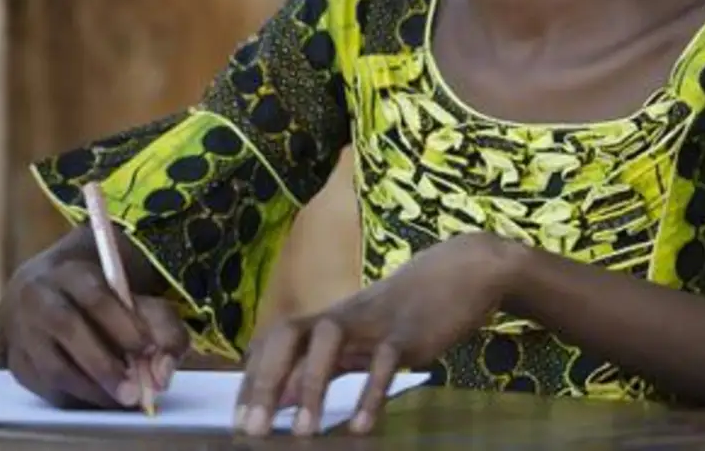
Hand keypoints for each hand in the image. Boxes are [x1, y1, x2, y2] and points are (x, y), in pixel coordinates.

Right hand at [0, 252, 189, 409]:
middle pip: (67, 329)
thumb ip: (162, 327)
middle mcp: (38, 297)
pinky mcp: (13, 360)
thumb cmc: (103, 298)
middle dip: (103, 365)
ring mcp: (19, 330)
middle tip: (134, 393)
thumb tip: (163, 372)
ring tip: (119, 400)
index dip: (123, 325)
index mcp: (71, 273)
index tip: (147, 349)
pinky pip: (41, 386)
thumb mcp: (137, 298)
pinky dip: (72, 398)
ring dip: (89, 389)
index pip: (95, 296)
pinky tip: (97, 398)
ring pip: (50, 365)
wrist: (47, 291)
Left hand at [234, 231, 523, 436]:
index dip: (253, 378)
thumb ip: (326, 366)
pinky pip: (385, 362)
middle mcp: (343, 316)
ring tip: (304, 433)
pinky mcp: (408, 333)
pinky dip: (372, 394)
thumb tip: (284, 400)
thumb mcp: (363, 337)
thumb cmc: (409, 309)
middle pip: (289, 336)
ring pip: (329, 343)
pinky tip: (363, 427)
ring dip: (312, 388)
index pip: (275, 342)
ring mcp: (374, 322)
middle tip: (253, 429)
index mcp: (329, 318)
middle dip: (266, 381)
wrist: (464, 270)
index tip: (241, 418)